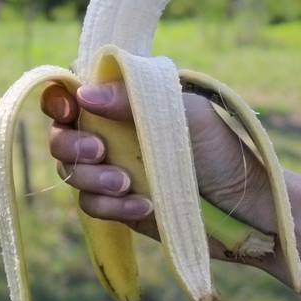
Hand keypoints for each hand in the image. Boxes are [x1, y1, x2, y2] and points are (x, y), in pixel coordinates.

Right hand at [39, 81, 275, 241]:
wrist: (242, 204)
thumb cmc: (219, 148)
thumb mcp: (184, 112)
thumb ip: (135, 99)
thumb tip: (85, 94)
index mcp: (123, 102)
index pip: (72, 93)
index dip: (59, 99)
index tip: (70, 109)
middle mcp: (110, 134)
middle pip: (61, 136)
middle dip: (72, 144)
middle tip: (101, 151)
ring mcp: (111, 171)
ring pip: (71, 173)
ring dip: (93, 179)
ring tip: (127, 184)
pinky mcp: (117, 206)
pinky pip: (92, 205)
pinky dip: (112, 207)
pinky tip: (145, 206)